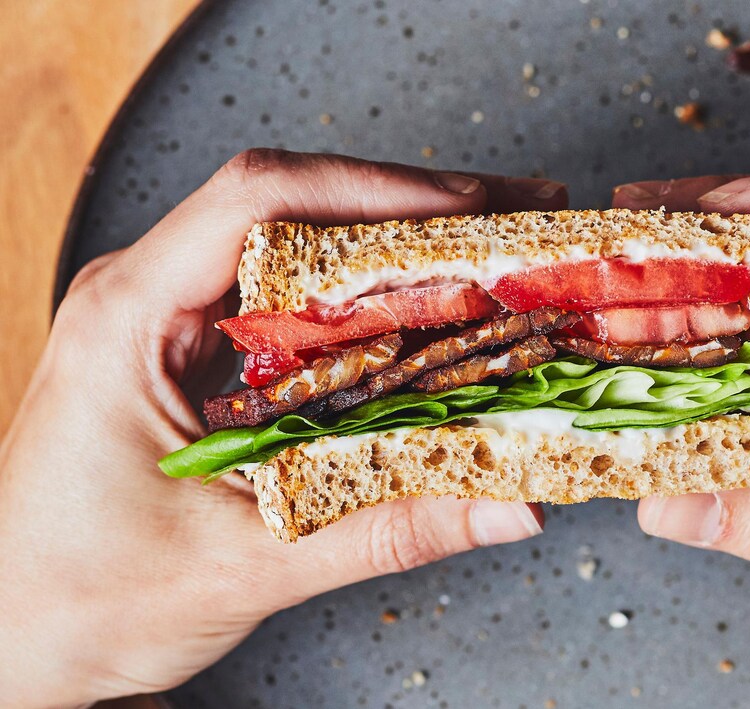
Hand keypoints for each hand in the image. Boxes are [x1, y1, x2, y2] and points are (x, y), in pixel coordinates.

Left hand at [0, 150, 566, 707]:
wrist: (12, 642)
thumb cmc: (79, 603)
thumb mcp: (247, 568)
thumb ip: (387, 530)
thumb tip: (508, 503)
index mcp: (128, 318)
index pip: (258, 200)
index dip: (377, 191)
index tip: (472, 210)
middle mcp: (144, 297)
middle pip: (291, 206)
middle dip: (412, 209)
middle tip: (515, 221)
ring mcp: (167, 322)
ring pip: (294, 246)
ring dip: (395, 249)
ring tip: (491, 256)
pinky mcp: (192, 355)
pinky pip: (289, 300)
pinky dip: (366, 299)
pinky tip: (428, 314)